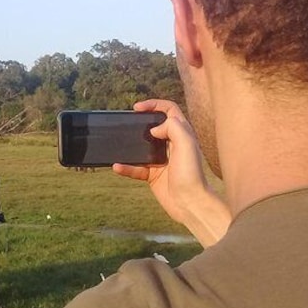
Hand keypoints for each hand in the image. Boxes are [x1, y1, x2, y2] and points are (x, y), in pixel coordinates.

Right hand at [112, 99, 230, 246]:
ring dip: (130, 145)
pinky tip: (117, 167)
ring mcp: (162, 161)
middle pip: (155, 127)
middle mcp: (172, 145)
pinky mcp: (153, 176)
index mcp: (182, 134)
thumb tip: (154, 129)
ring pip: (142, 147)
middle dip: (141, 122)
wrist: (190, 203)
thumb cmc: (191, 174)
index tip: (137, 108)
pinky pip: (136, 169)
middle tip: (127, 121)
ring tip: (119, 142)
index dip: (154, 105)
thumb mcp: (186, 144)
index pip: (169, 111)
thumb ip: (173, 128)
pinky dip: (126, 167)